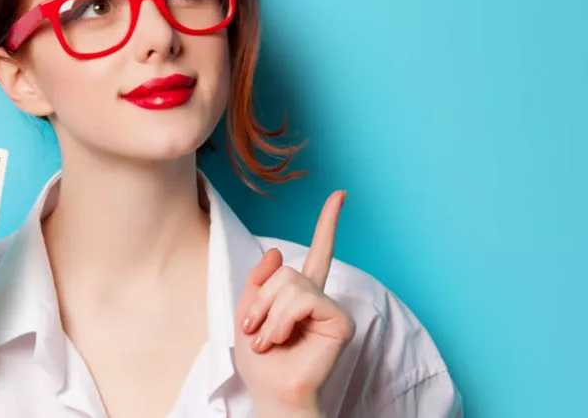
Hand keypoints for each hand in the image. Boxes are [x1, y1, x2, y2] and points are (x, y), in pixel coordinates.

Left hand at [234, 191, 355, 416]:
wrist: (272, 393)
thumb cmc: (262, 364)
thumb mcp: (247, 314)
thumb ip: (258, 282)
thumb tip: (276, 251)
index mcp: (301, 294)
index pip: (318, 252)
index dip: (328, 223)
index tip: (340, 195)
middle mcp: (320, 297)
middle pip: (285, 271)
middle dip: (261, 301)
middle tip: (255, 330)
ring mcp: (331, 308)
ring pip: (291, 285)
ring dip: (269, 315)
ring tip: (268, 339)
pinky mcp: (340, 321)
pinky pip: (304, 301)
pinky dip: (283, 320)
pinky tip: (283, 338)